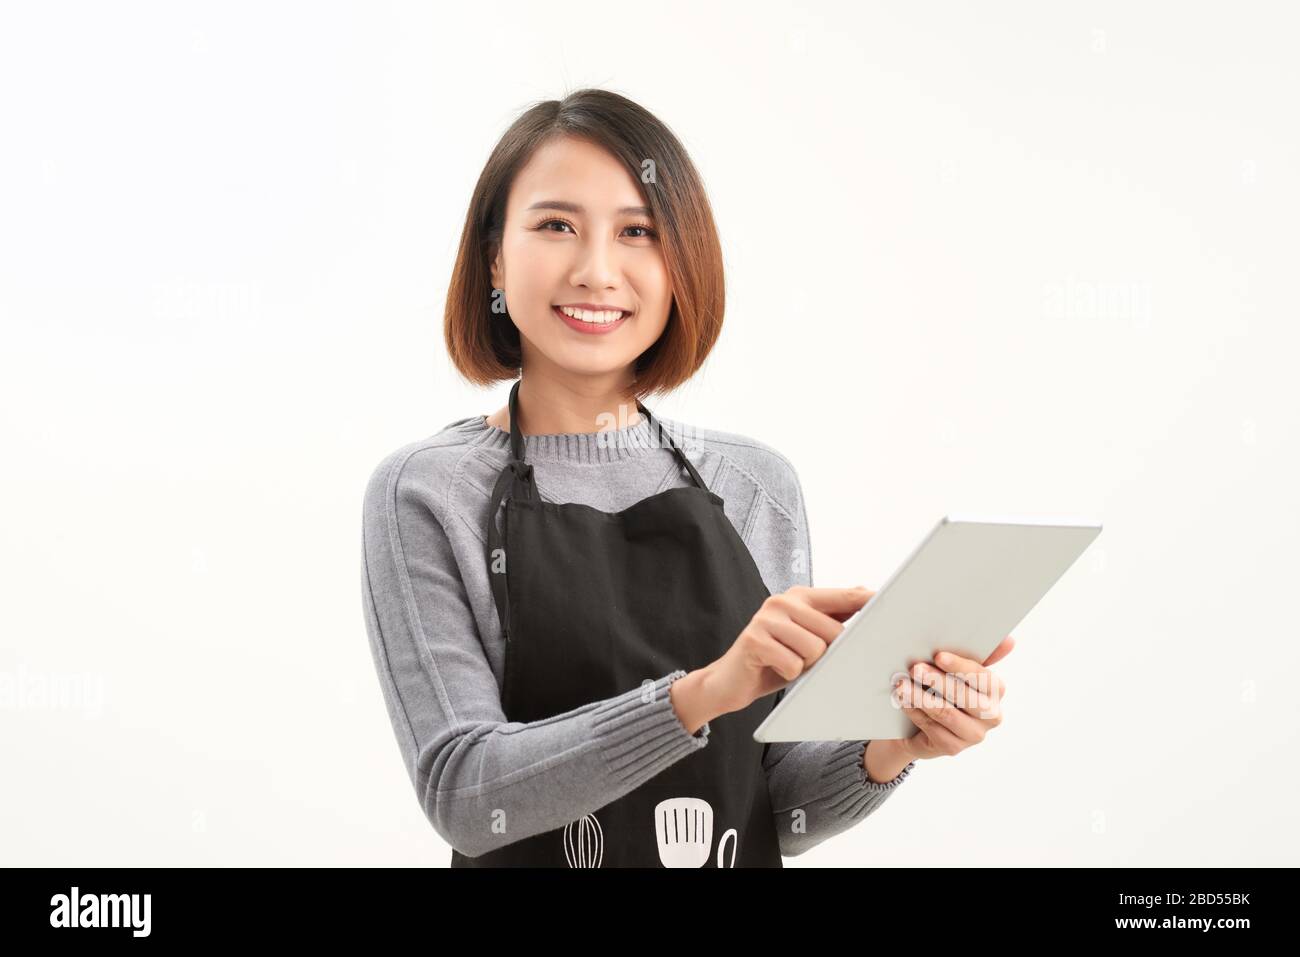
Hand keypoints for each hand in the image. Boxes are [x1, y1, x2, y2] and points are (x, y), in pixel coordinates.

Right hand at [703, 585, 875, 715]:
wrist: (729, 680)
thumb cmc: (774, 659)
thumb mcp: (806, 637)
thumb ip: (831, 617)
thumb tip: (864, 593)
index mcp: (799, 596)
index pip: (844, 597)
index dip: (868, 601)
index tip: (892, 601)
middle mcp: (782, 601)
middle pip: (833, 631)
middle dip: (826, 654)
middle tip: (804, 659)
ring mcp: (766, 619)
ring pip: (815, 649)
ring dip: (806, 666)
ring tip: (787, 662)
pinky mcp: (755, 640)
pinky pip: (792, 664)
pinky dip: (788, 674)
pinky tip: (773, 669)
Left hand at [890, 635, 1013, 761]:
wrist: (924, 724)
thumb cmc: (944, 689)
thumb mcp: (958, 671)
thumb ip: (979, 655)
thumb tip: (1010, 640)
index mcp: (995, 691)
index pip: (982, 677)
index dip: (960, 666)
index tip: (939, 656)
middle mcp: (991, 715)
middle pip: (964, 696)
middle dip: (937, 680)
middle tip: (915, 668)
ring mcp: (974, 735)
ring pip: (946, 713)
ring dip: (921, 697)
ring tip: (902, 685)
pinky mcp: (954, 748)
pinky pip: (933, 729)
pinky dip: (915, 712)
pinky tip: (903, 702)